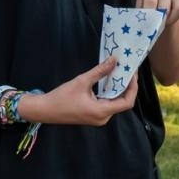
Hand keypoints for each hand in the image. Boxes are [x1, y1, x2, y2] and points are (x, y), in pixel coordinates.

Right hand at [24, 57, 138, 126]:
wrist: (45, 110)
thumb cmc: (62, 97)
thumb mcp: (82, 81)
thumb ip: (100, 71)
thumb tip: (114, 60)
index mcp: (102, 112)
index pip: (127, 102)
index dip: (133, 88)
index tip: (132, 74)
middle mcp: (103, 118)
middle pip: (122, 103)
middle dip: (126, 86)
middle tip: (127, 70)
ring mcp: (98, 119)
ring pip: (115, 104)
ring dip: (118, 89)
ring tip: (120, 73)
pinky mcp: (93, 116)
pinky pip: (107, 105)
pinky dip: (110, 93)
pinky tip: (109, 81)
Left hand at [136, 0, 178, 26]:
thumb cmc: (146, 5)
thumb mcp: (140, 7)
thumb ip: (141, 14)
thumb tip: (142, 26)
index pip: (151, 2)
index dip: (150, 16)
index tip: (149, 24)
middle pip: (165, 8)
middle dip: (161, 21)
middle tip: (157, 26)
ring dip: (174, 19)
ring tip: (167, 22)